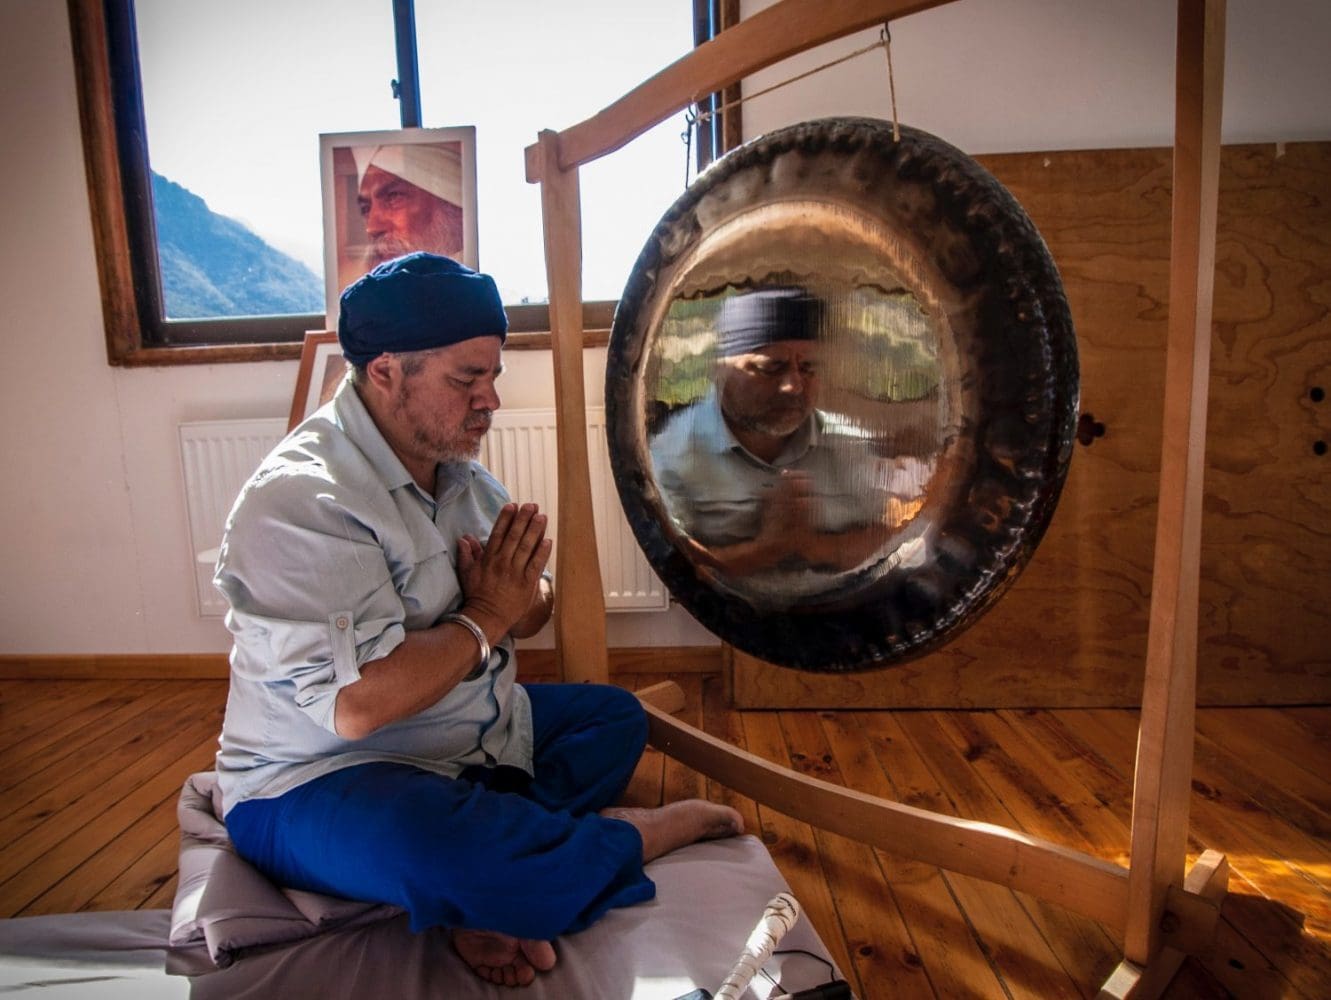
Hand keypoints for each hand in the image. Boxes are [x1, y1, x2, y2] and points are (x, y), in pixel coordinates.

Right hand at [457, 503, 552, 639]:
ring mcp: (515, 573)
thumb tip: (465, 537)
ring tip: (542, 516)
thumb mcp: (467, 573)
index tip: (513, 505)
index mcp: (489, 559)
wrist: (486, 618)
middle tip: (531, 505)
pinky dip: (542, 553)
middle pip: (514, 536)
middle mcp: (502, 563)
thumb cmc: (476, 595)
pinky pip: (536, 565)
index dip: (506, 518)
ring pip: (526, 547)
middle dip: (523, 519)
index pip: (498, 533)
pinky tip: (548, 540)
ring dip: (535, 531)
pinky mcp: (526, 584)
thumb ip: (467, 554)